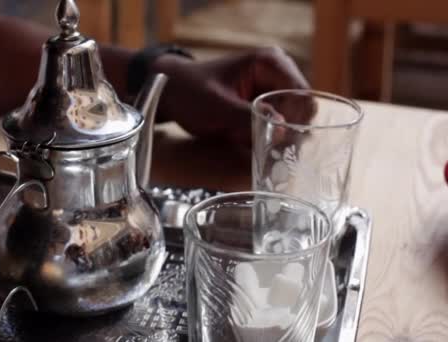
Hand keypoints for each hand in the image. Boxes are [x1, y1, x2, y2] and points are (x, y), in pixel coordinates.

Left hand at [152, 47, 308, 148]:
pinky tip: (254, 150)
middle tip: (272, 155)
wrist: (170, 92)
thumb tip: (283, 130)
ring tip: (261, 153)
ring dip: (278, 139)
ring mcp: (271, 91)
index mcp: (270, 63)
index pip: (303, 96)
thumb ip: (248, 117)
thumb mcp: (216, 107)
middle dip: (289, 133)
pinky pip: (276, 126)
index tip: (282, 144)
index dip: (298, 122)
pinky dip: (267, 139)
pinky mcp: (263, 107)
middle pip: (301, 111)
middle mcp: (277, 74)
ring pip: (291, 121)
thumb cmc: (190, 93)